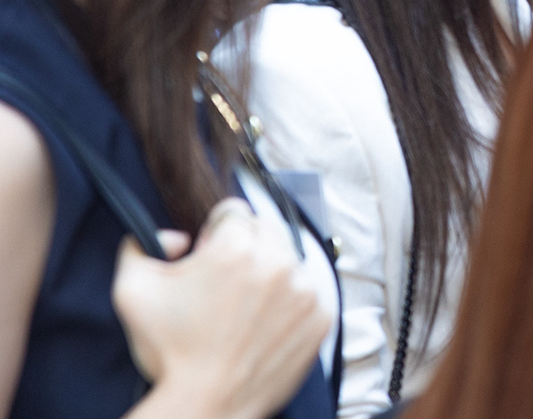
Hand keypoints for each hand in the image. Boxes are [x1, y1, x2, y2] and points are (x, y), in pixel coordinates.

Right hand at [113, 199, 328, 418]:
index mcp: (235, 248)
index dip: (213, 234)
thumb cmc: (169, 352)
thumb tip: (177, 238)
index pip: (232, 212)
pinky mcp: (321, 316)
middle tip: (223, 284)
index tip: (207, 257)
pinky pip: (307, 292)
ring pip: (288, 260)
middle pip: (265, 229)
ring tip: (241, 310)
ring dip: (268, 273)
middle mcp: (277, 262)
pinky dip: (288, 302)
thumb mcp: (132, 290)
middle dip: (244, 247)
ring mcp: (305, 291)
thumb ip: (143, 244)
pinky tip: (261, 325)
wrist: (205, 405)